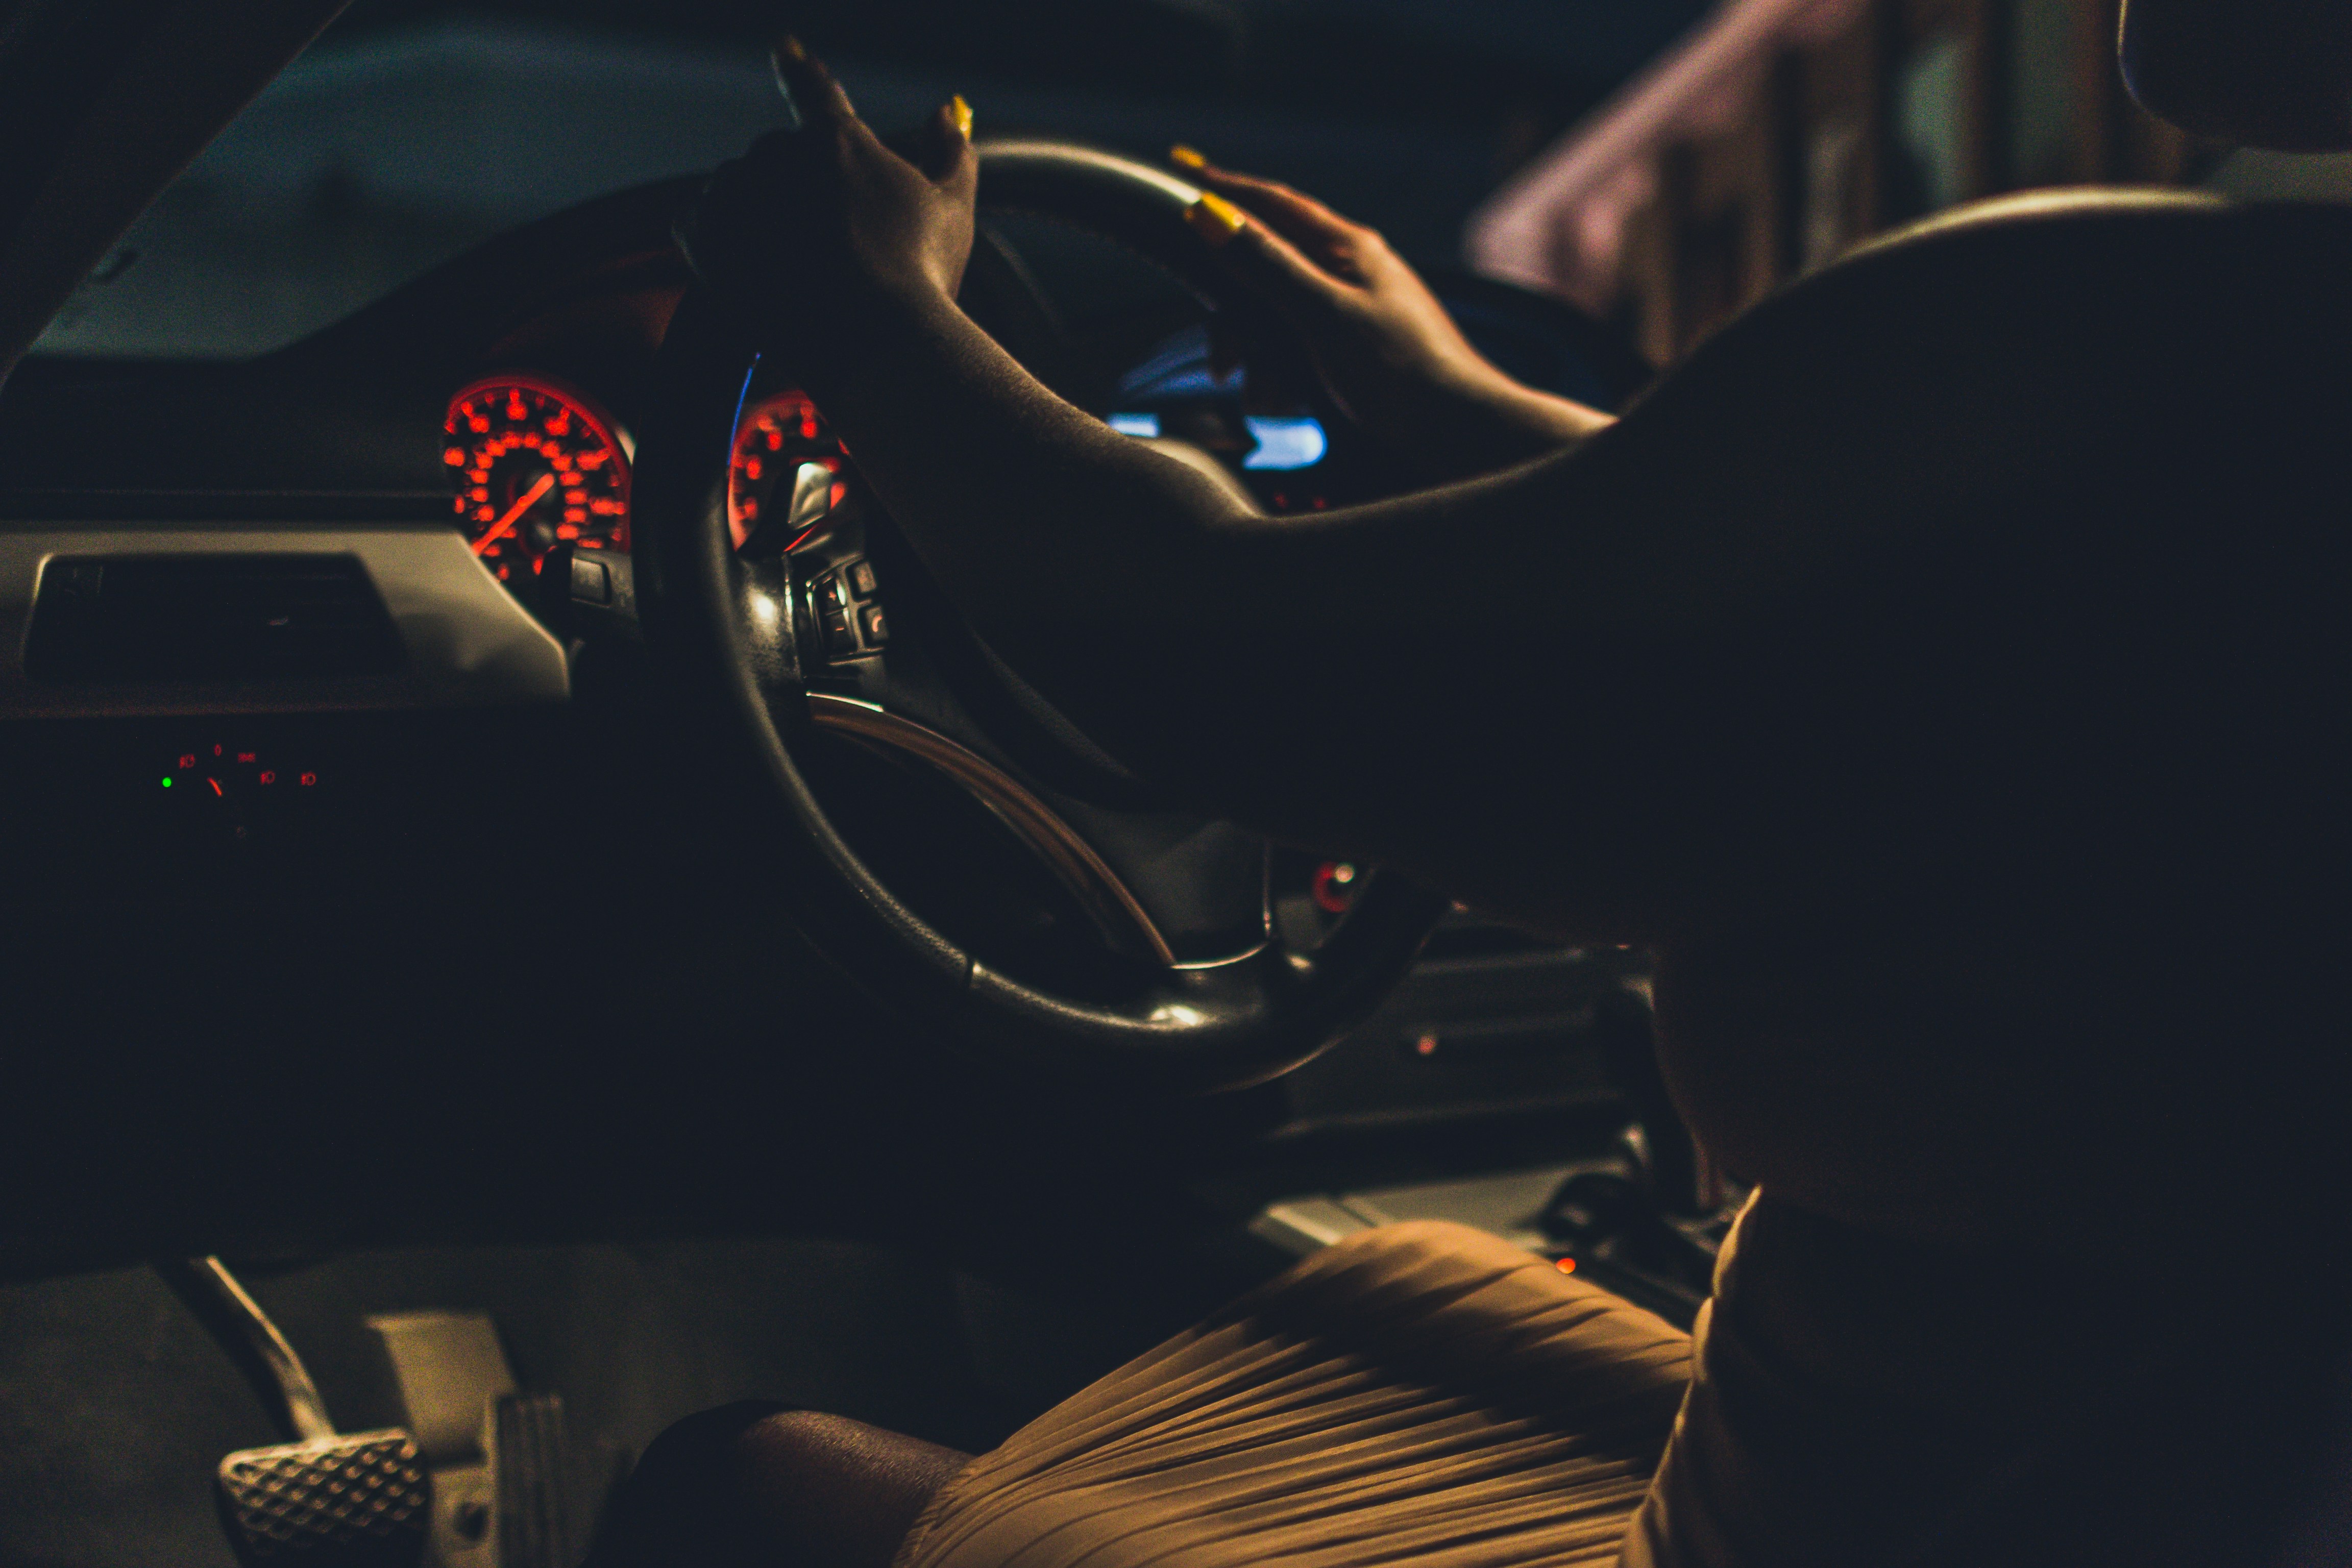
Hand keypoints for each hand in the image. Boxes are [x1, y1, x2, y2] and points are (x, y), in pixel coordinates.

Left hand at [685, 39, 976, 364]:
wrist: (876, 348)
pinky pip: (695, 219)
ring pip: (737, 186)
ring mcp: (739, 197)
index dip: (798, 68)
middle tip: (830, 242)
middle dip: (797, 189)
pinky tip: (751, 264)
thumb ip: (951, 151)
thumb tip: (944, 114)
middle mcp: (780, 156)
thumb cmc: (921, 280)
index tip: (783, 47)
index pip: (812, 89)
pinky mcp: (704, 240)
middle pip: (779, 155)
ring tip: (795, 263)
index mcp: (836, 140)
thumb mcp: (953, 209)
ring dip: (757, 211)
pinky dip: (716, 235)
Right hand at [1172, 149, 1611, 474]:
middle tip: (1226, 364)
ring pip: (1275, 318)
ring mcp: (1352, 310)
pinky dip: (1283, 377)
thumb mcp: (1323, 314)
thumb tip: (1210, 216)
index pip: (1273, 203)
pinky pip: (1297, 351)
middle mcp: (1349, 270)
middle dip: (1237, 320)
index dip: (1224, 187)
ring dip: (1261, 360)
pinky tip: (1290, 404)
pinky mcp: (1354, 349)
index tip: (1183, 168)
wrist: (1460, 430)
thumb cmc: (1402, 370)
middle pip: (1264, 270)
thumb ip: (1266, 265)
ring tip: (1269, 397)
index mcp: (1348, 248)